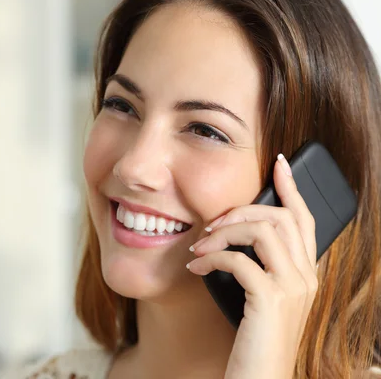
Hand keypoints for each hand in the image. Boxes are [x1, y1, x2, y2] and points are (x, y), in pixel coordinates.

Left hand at [186, 154, 318, 378]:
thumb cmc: (254, 340)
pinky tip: (196, 266)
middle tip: (210, 224)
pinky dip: (212, 257)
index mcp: (306, 273)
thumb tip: (232, 235)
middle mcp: (307, 277)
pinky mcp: (271, 300)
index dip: (291, 188)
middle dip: (240, 210)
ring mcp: (293, 288)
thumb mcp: (261, 298)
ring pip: (263, 230)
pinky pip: (239, 260)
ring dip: (223, 231)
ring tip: (199, 245)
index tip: (277, 162)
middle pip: (281, 216)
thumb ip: (260, 266)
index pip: (305, 219)